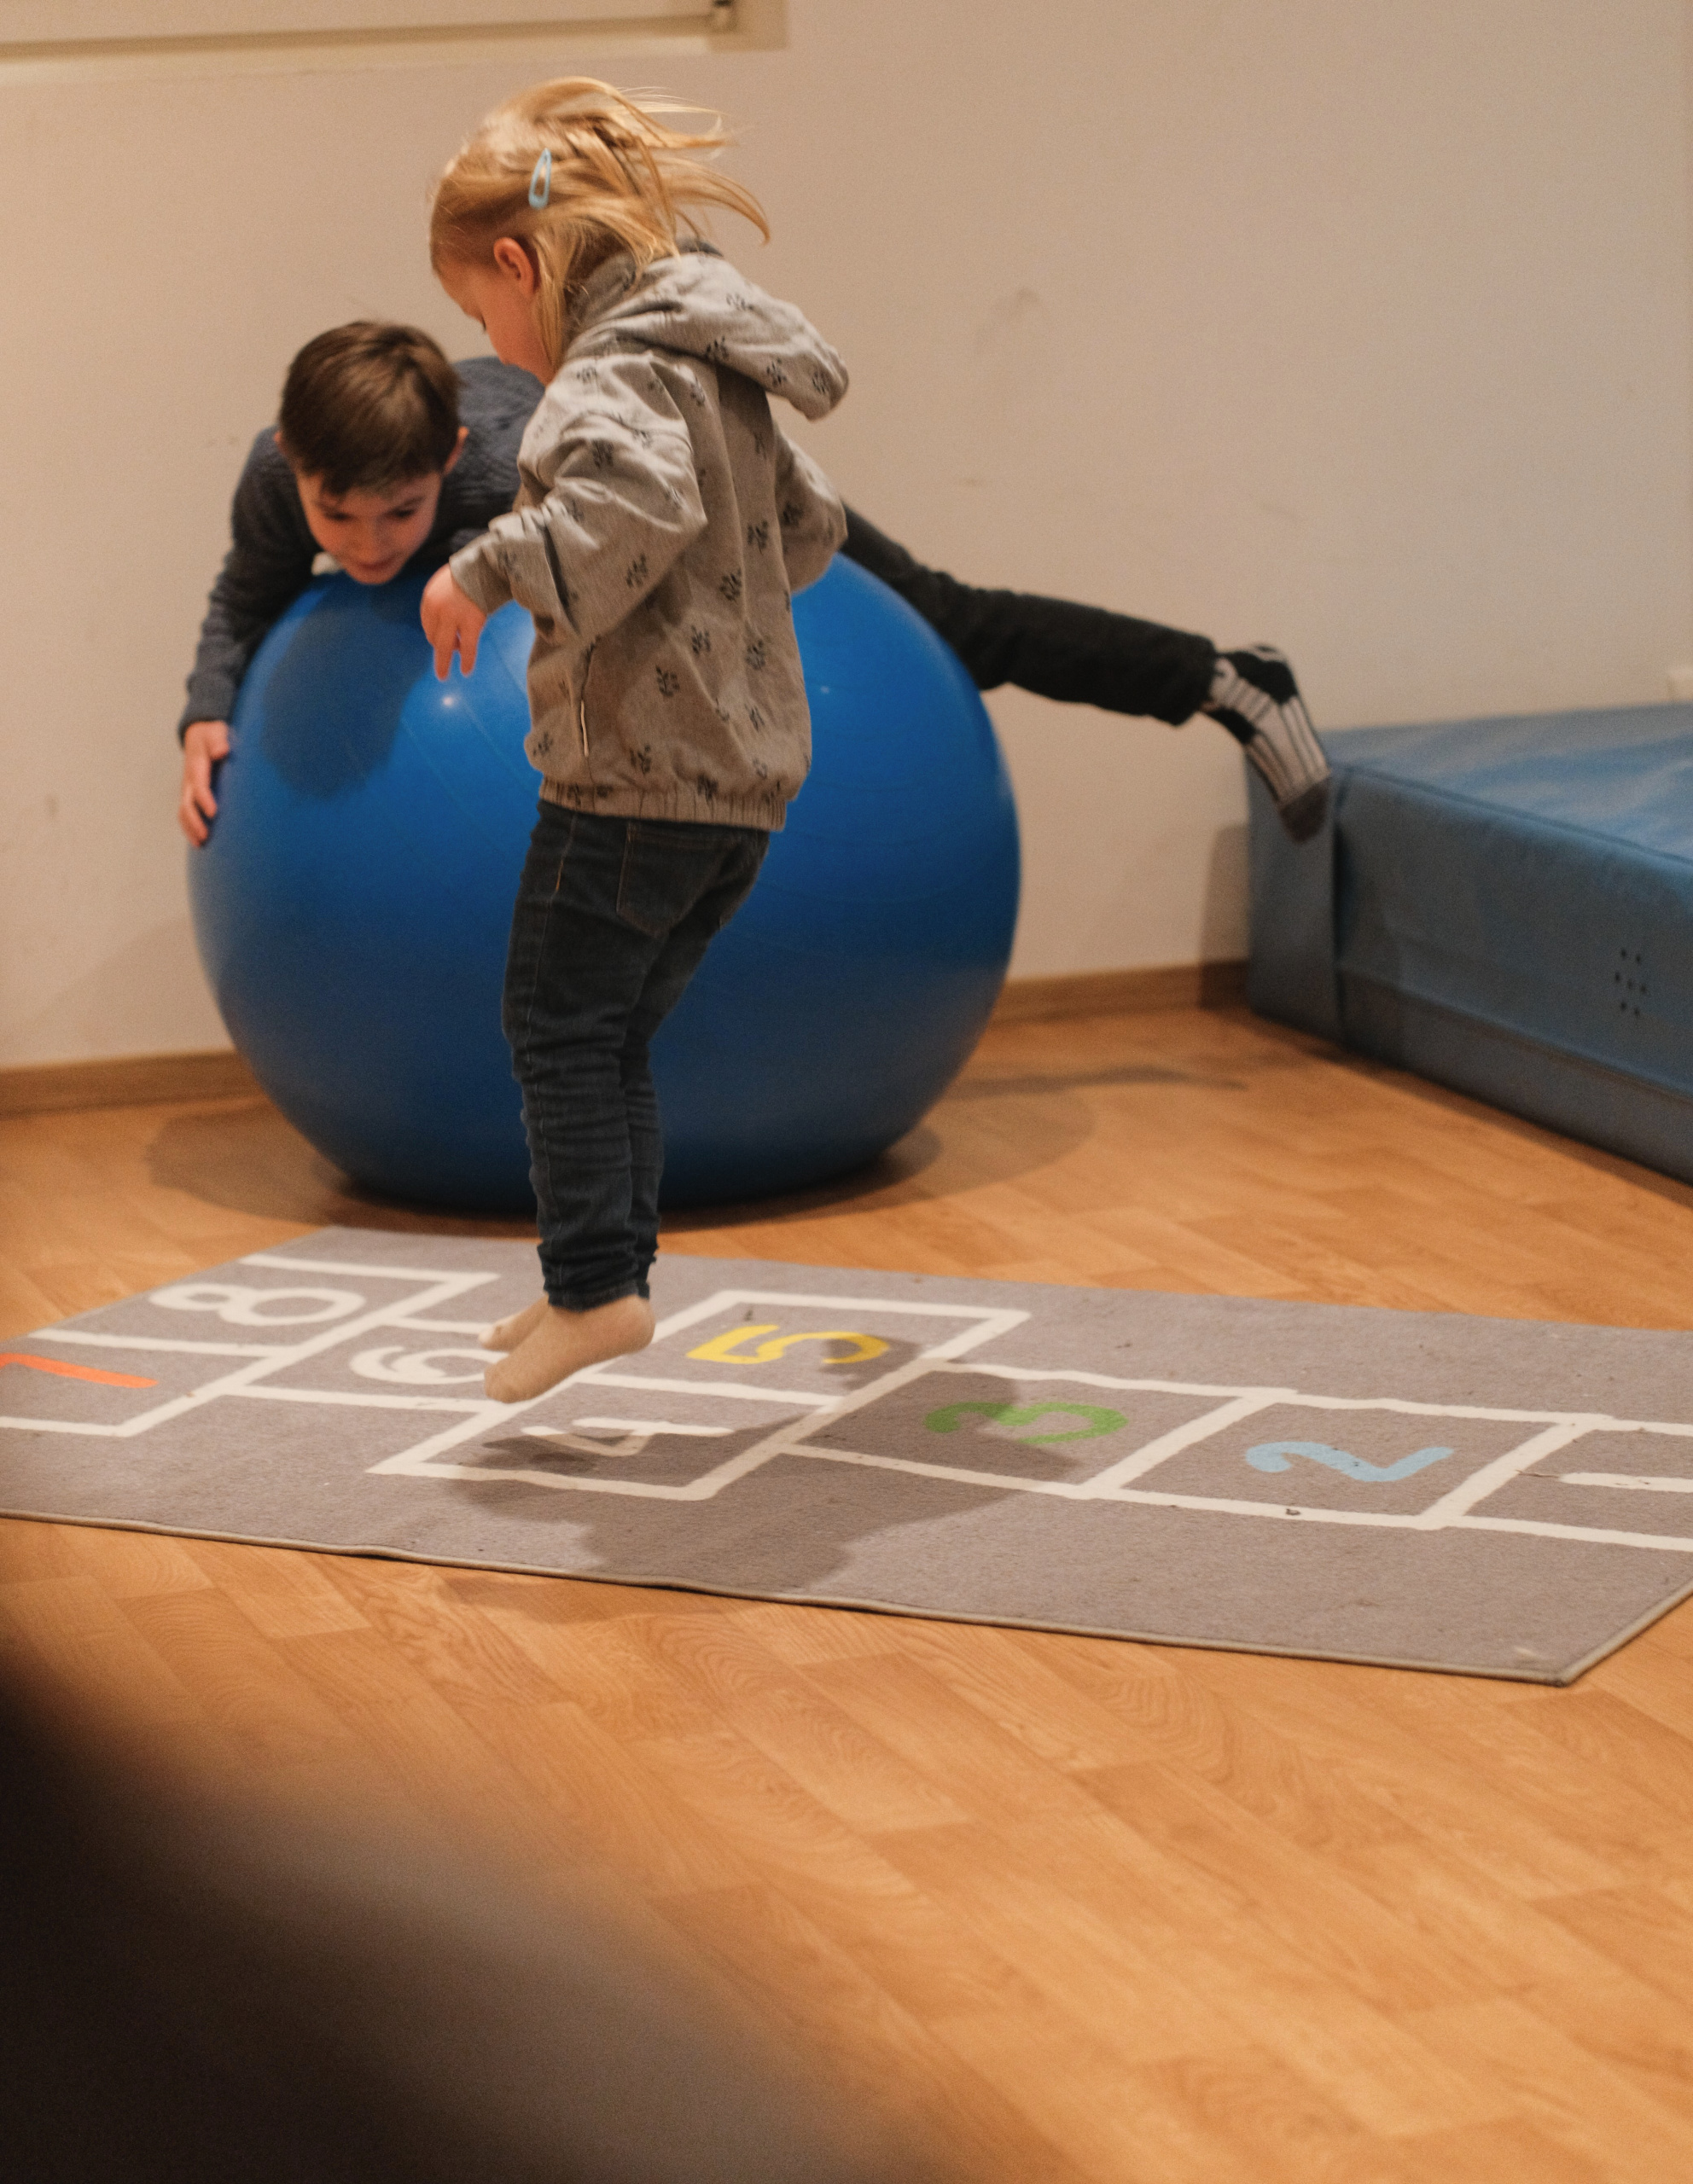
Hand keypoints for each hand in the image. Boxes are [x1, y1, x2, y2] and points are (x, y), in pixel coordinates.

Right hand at [179, 719, 230, 844]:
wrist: (199, 733)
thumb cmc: (212, 734)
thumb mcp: (216, 732)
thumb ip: (218, 740)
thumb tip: (222, 751)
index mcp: (196, 766)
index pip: (199, 786)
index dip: (204, 800)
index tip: (213, 813)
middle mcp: (189, 780)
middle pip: (186, 804)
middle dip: (194, 822)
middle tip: (206, 837)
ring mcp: (187, 789)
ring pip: (183, 812)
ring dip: (190, 828)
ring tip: (201, 844)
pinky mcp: (190, 795)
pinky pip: (186, 813)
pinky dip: (190, 827)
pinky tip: (200, 841)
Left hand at [421, 566, 487, 680]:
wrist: (488, 565)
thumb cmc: (471, 574)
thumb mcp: (448, 583)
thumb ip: (443, 600)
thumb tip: (446, 622)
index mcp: (430, 597)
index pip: (427, 623)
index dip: (434, 635)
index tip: (442, 641)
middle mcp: (437, 608)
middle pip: (433, 636)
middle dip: (440, 648)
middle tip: (445, 659)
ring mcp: (454, 617)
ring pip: (445, 646)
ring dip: (443, 662)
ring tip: (443, 676)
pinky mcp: (471, 623)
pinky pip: (467, 647)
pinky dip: (466, 660)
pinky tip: (465, 671)